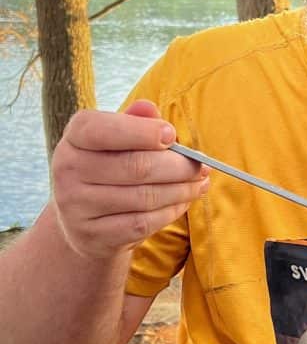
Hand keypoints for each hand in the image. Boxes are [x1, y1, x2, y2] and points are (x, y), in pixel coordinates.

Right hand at [51, 99, 209, 258]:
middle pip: (136, 166)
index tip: (172, 135)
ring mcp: (77, 206)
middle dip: (179, 166)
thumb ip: (134, 122)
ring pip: (145, 197)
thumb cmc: (108, 169)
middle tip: (202, 166)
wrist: (83, 223)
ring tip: (200, 183)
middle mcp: (67, 170)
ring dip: (182, 190)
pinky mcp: (94, 235)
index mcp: (73, 138)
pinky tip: (183, 201)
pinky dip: (171, 211)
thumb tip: (149, 108)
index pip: (101, 129)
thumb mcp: (115, 141)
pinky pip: (144, 222)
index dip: (142, 132)